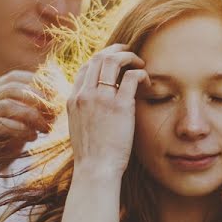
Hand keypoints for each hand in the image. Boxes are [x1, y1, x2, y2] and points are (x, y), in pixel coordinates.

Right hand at [0, 70, 56, 197]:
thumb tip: (57, 105)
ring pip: (6, 104)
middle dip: (38, 98)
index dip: (38, 83)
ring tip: (46, 128)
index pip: (14, 77)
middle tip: (55, 113)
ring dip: (32, 115)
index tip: (58, 96)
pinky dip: (21, 129)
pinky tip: (33, 137)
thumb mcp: (16, 130)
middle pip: (12, 87)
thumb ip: (29, 116)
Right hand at [67, 44, 149, 177]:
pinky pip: (132, 77)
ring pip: (113, 60)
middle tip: (131, 53)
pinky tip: (147, 82)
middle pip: (99, 58)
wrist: (95, 170)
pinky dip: (142, 74)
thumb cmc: (92, 155)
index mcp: (74, 99)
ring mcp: (101, 98)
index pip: (86, 67)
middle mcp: (85, 94)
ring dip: (130, 57)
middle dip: (117, 51)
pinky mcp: (120, 105)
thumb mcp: (79, 129)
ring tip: (140, 63)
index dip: (102, 59)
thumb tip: (96, 106)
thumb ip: (85, 112)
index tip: (115, 62)